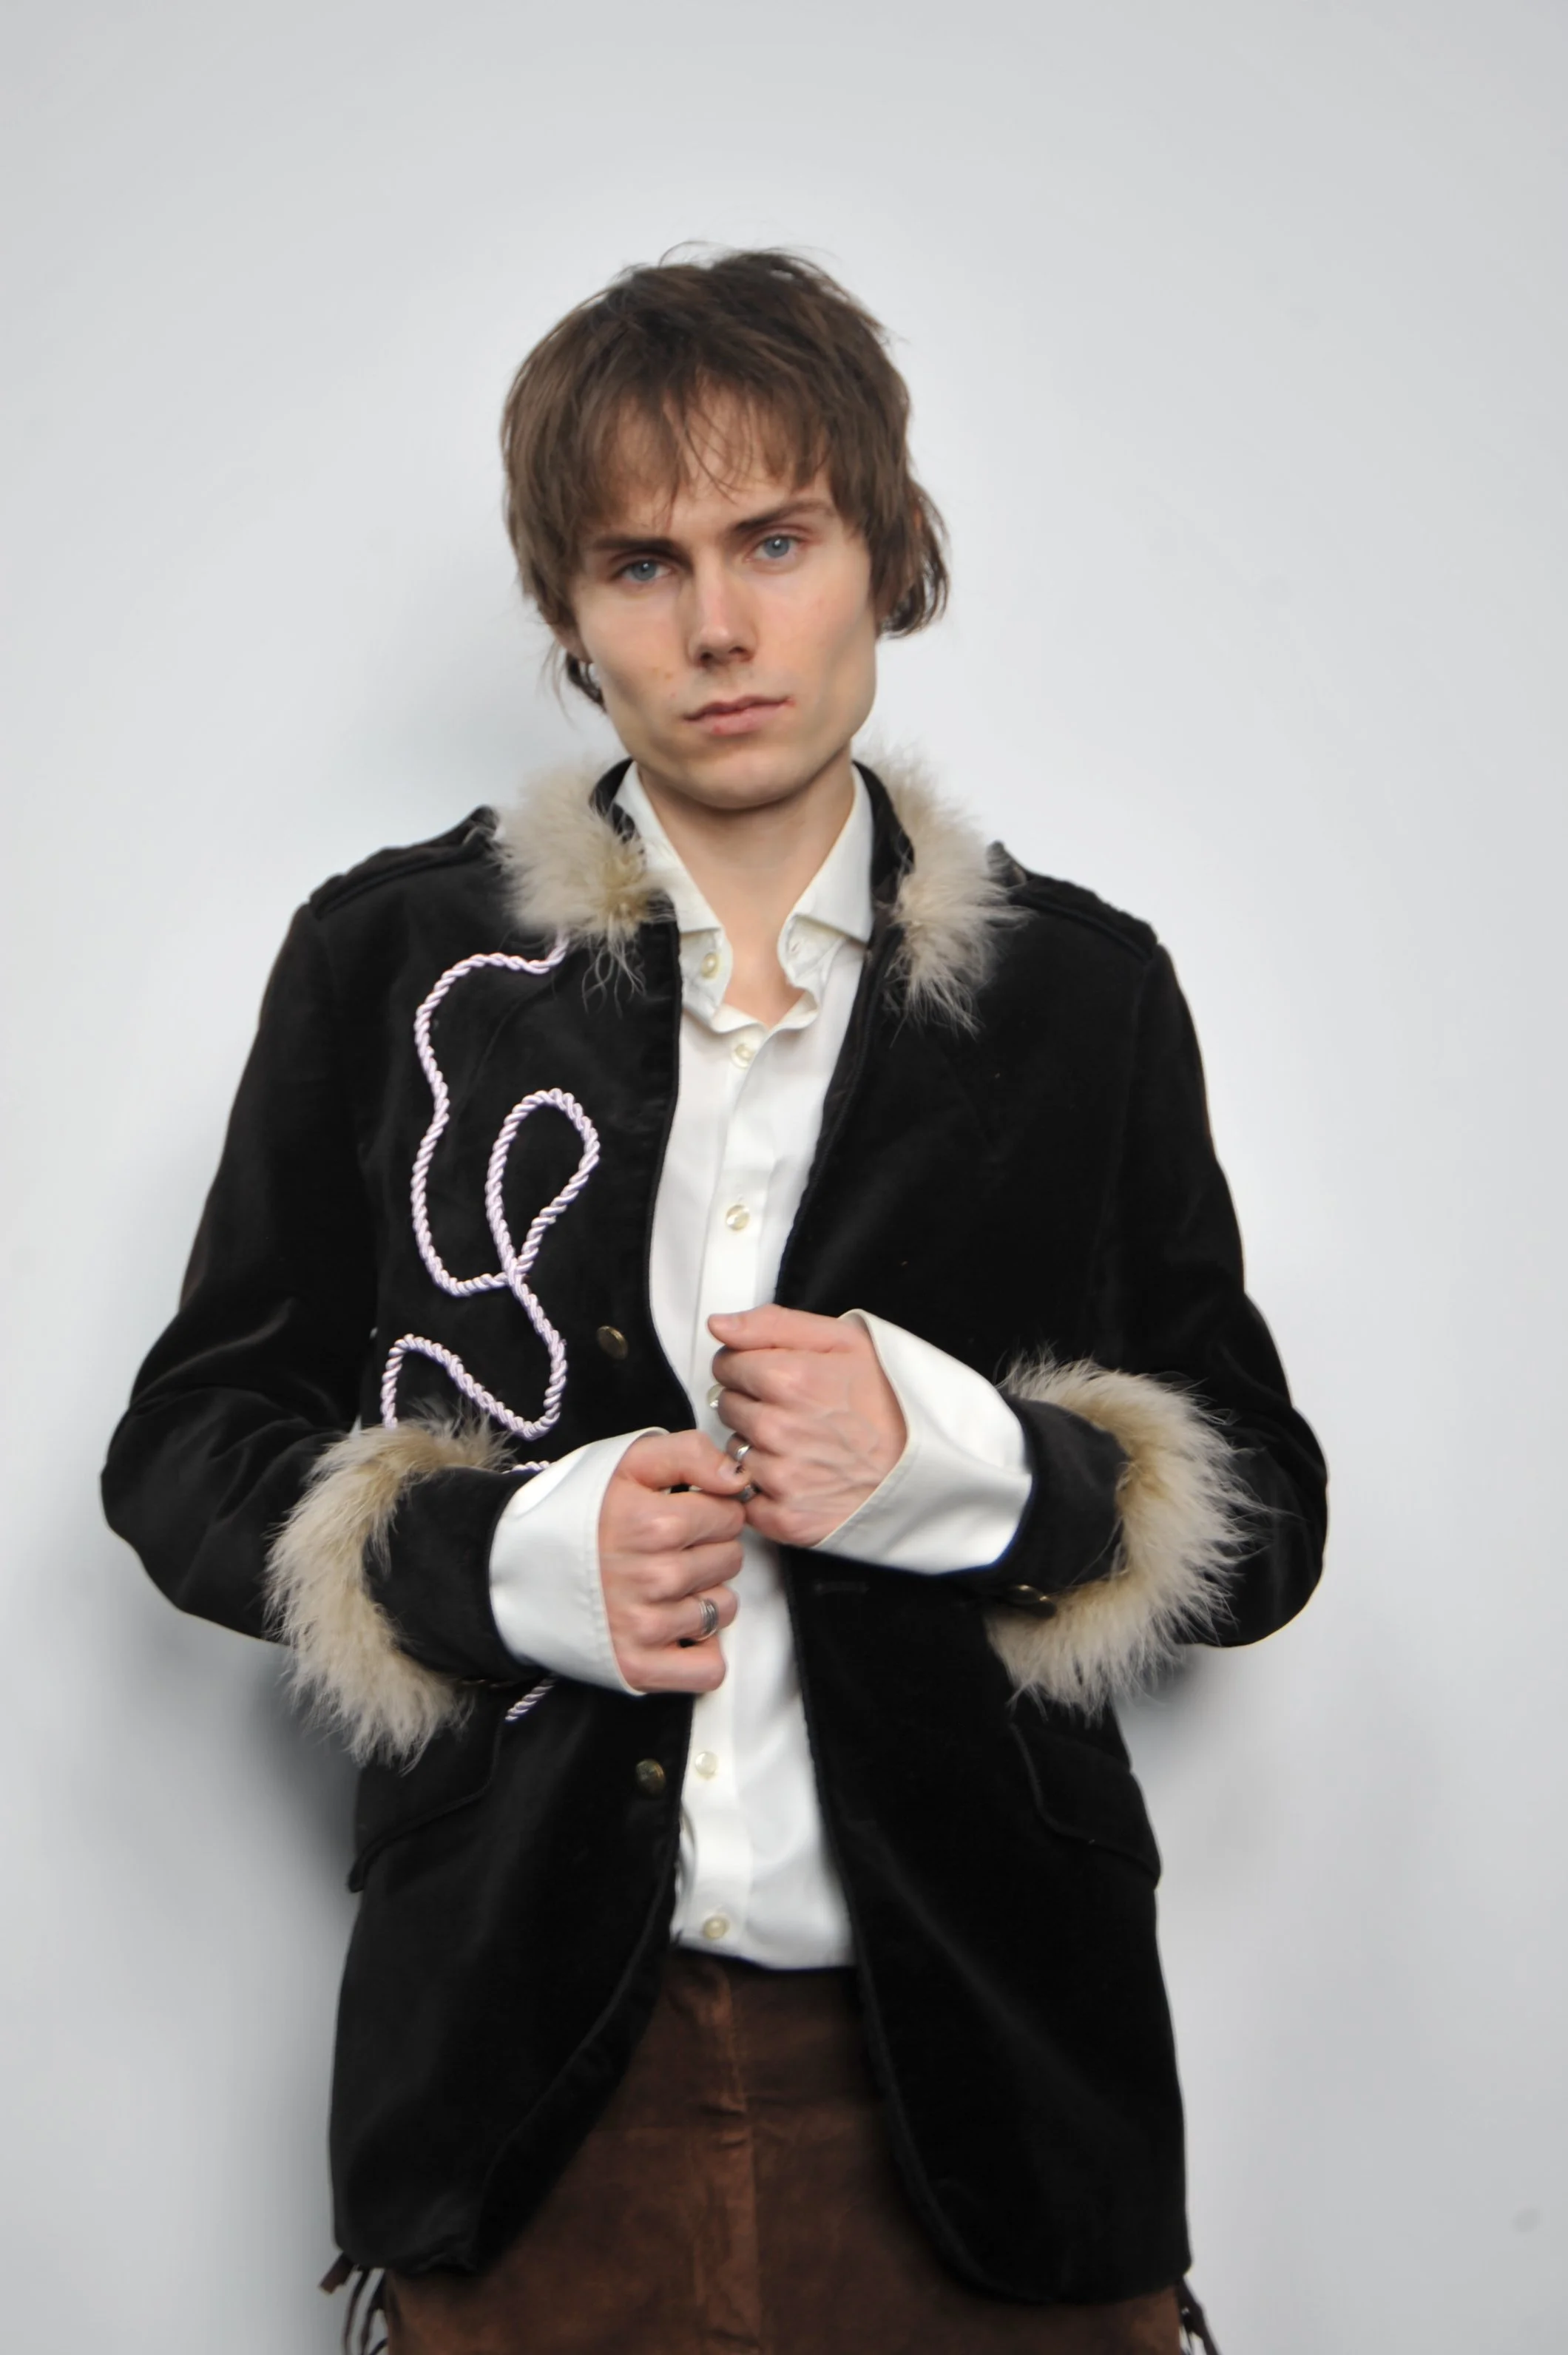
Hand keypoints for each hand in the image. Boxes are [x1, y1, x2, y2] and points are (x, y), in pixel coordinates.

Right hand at [599, 1431, 747, 1691]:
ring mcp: (645, 1626)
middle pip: (730, 1561)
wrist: (512, 1568)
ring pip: (724, 1610)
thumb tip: (737, 1478)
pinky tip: (674, 1628)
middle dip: (707, 1550)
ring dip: (704, 1597)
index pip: (730, 1515)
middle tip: (666, 1548)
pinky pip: (708, 1669)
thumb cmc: (573, 1512)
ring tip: (662, 1585)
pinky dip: (700, 1652)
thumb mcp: (627, 1460)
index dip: (710, 1510)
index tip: (681, 1513)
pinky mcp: (637, 1666)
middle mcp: (653, 1578)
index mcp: (653, 1523)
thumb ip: (690, 1454)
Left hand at [707, 1306, 906, 1548]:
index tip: (777, 1374)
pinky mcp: (786, 1518)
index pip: (725, 1364)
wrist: (932, 1464)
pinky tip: (802, 1475)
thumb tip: (720, 1326)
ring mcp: (780, 1478)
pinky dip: (767, 1490)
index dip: (750, 1365)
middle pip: (727, 1407)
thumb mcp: (845, 1340)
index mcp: (788, 1379)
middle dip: (754, 1403)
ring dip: (759, 1447)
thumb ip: (773, 1325)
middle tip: (799, 1409)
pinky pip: (748, 1499)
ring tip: (805, 1443)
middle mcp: (777, 1430)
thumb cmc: (894, 1402)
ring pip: (735, 1452)